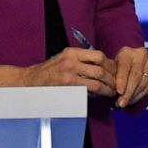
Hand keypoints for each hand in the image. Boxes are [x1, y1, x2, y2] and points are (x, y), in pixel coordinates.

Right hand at [0, 48, 115, 95]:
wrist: (29, 81)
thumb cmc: (48, 71)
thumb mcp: (63, 59)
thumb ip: (80, 60)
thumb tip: (101, 66)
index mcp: (72, 52)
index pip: (98, 55)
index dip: (109, 64)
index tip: (114, 71)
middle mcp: (71, 60)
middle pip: (100, 67)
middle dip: (112, 77)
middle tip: (117, 83)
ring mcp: (69, 73)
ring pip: (96, 79)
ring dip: (107, 87)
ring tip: (112, 91)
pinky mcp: (66, 85)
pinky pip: (87, 89)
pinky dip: (97, 93)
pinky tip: (102, 95)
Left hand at [113, 46, 147, 107]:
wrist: (134, 68)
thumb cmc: (119, 72)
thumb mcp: (113, 72)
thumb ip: (113, 79)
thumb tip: (112, 92)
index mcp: (126, 52)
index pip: (124, 66)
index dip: (121, 80)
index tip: (118, 92)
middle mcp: (141, 53)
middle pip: (135, 76)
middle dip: (128, 92)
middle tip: (121, 103)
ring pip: (143, 82)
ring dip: (134, 95)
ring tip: (126, 103)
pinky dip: (142, 94)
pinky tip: (134, 99)